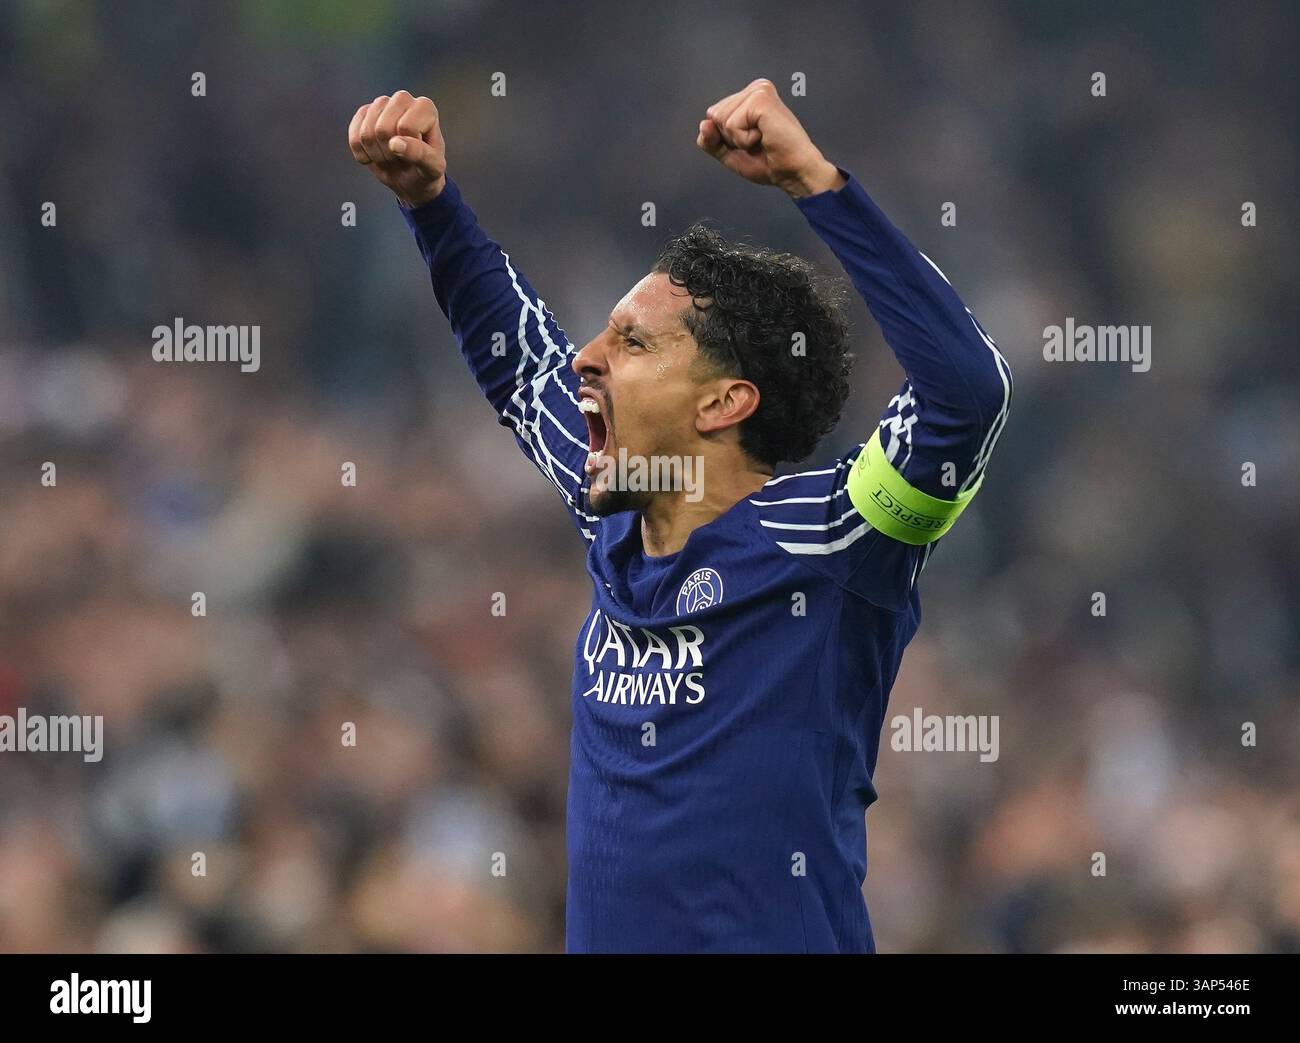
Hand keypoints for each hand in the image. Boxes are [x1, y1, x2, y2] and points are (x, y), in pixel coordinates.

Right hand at [348, 90, 446, 207]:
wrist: (410, 177)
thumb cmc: (425, 170)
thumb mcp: (432, 168)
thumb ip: (420, 155)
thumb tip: (394, 143)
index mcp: (426, 108)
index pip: (405, 128)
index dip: (407, 149)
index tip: (417, 155)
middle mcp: (403, 99)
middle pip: (382, 129)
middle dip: (389, 153)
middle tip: (401, 158)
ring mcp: (381, 103)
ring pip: (366, 133)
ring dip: (376, 155)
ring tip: (390, 156)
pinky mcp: (364, 112)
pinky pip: (354, 136)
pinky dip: (362, 153)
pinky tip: (374, 155)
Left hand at [696, 78, 844, 197]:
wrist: (792, 172)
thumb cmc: (768, 163)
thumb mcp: (730, 153)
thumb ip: (711, 140)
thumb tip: (704, 123)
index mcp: (749, 97)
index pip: (712, 116)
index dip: (725, 139)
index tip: (751, 143)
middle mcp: (755, 89)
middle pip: (713, 115)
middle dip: (730, 138)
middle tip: (758, 142)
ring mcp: (758, 91)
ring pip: (720, 119)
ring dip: (738, 139)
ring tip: (762, 139)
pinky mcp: (760, 99)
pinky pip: (731, 125)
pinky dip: (744, 139)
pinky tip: (764, 137)